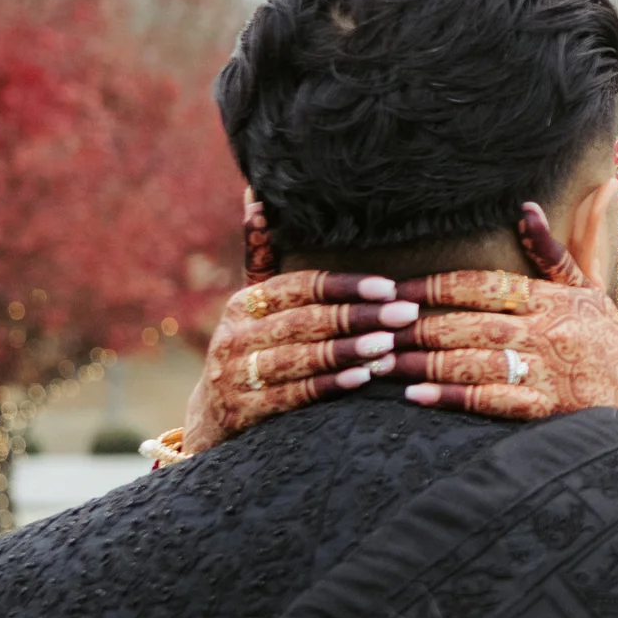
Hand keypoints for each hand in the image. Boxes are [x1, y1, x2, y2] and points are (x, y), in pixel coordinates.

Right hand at [180, 272, 419, 452]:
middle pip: (305, 321)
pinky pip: (293, 394)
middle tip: (405, 314)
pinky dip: (329, 385)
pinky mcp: (243, 411)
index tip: (389, 287)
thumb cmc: (250, 350)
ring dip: (348, 350)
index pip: (300, 288)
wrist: (212, 418)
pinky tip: (362, 378)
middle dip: (359, 317)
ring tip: (390, 345)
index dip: (345, 286)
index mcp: (244, 305)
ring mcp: (236, 375)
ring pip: (301, 357)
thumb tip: (257, 199)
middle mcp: (236, 336)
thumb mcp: (252, 308)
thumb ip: (261, 256)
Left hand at [388, 271, 617, 439]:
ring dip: (424, 361)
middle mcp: (548, 330)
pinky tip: (417, 396)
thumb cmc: (612, 343)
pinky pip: (492, 400)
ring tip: (382, 361)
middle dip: (418, 325)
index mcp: (553, 298)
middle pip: (470, 323)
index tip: (395, 289)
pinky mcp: (546, 408)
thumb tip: (527, 206)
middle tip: (374, 325)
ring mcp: (547, 370)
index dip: (437, 286)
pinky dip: (453, 397)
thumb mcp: (589, 288)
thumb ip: (554, 250)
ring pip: (474, 360)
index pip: (485, 285)